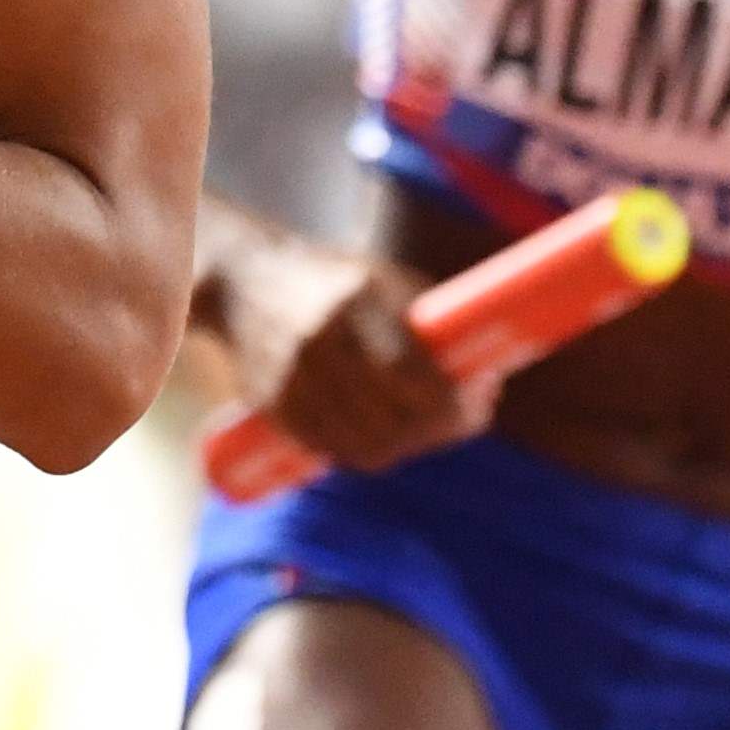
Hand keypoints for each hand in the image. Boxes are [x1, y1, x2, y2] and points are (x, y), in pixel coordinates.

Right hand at [216, 237, 491, 473]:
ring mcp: (290, 376)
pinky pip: (330, 451)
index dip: (453, 405)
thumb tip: (486, 381)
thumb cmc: (337, 280)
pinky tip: (378, 433)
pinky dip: (362, 451)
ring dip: (403, 446)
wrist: (244, 278)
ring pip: (364, 447)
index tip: (476, 406)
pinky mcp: (272, 404)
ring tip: (419, 426)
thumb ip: (429, 329)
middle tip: (456, 421)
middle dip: (436, 430)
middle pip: (393, 421)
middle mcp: (318, 341)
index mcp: (354, 300)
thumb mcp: (385, 282)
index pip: (413, 375)